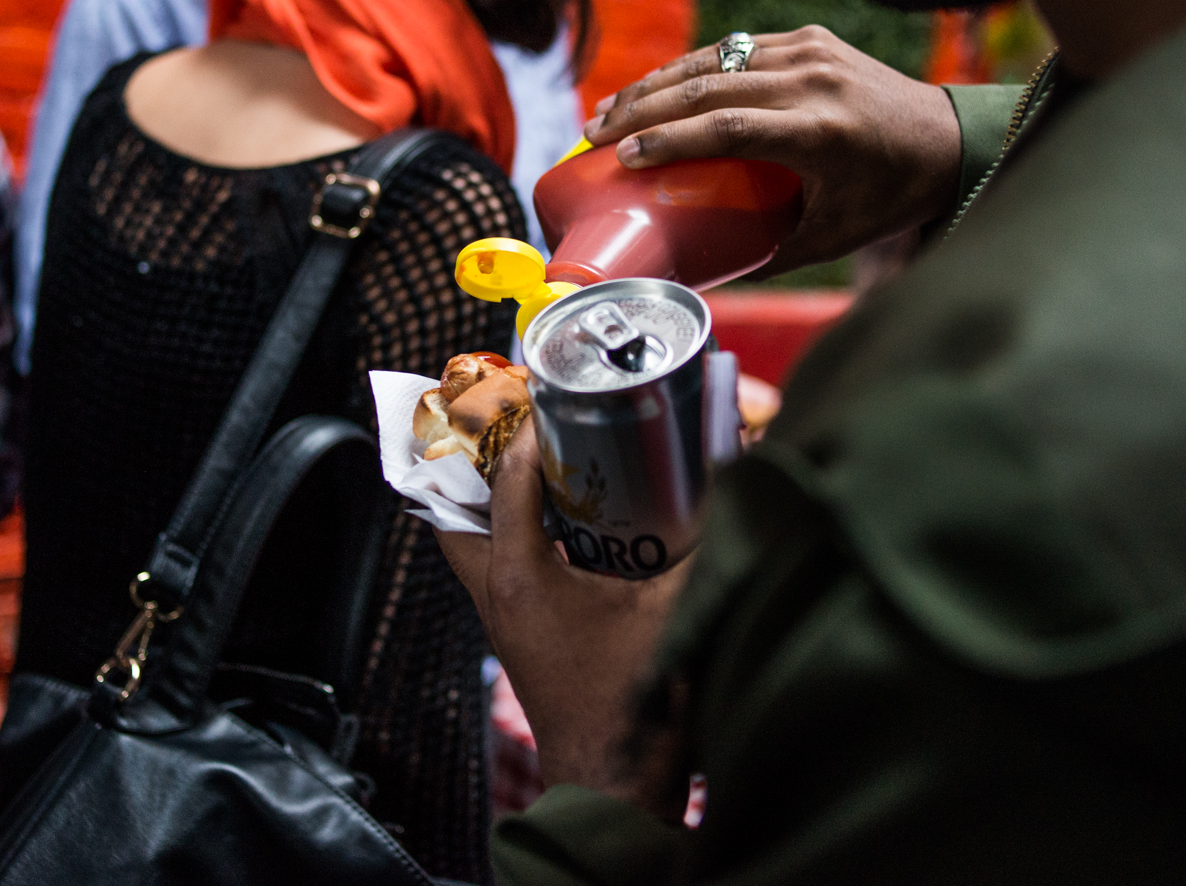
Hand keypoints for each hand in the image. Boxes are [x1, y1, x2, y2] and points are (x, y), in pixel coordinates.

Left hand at [435, 423, 692, 814]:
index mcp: (519, 575)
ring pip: (470, 544)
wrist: (618, 783)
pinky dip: (516, 538)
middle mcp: (497, 593)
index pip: (508, 479)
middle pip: (454, 512)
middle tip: (508, 432)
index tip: (557, 402)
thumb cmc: (637, 702)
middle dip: (472, 465)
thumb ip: (704, 535)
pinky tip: (564, 527)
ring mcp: (503, 619)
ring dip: (490, 504)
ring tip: (530, 467)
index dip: (531, 432)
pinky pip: (499, 570)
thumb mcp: (677, 605)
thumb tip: (732, 475)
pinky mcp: (520, 638)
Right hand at [584, 25, 962, 274]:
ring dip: (656, 84)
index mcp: (823, 131)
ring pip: (715, 59)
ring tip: (609, 109)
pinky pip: (736, 48)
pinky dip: (689, 68)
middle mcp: (816, 80)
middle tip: (594, 134)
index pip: (730, 125)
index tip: (622, 155)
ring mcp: (813, 50)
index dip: (670, 138)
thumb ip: (766, 256)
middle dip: (643, 108)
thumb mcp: (831, 236)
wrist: (947, 139)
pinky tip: (654, 89)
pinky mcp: (810, 38)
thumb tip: (697, 279)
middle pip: (709, 85)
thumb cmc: (888, 198)